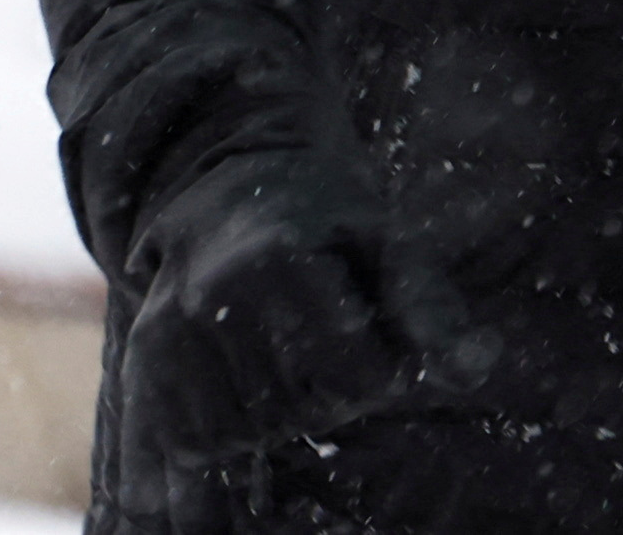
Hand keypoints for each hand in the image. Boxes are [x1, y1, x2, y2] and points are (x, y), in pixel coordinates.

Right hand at [118, 163, 426, 469]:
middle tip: (322, 350)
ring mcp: (172, 324)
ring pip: (243, 434)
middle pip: (296, 412)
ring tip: (279, 365)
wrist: (228, 177)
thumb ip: (427, 306)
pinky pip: (186, 438)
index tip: (371, 342)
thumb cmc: (323, 213)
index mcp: (282, 259)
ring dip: (272, 421)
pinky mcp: (147, 350)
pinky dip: (216, 444)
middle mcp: (217, 293)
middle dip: (323, 397)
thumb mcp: (384, 240)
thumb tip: (475, 368)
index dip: (377, 377)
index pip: (353, 380)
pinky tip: (230, 415)